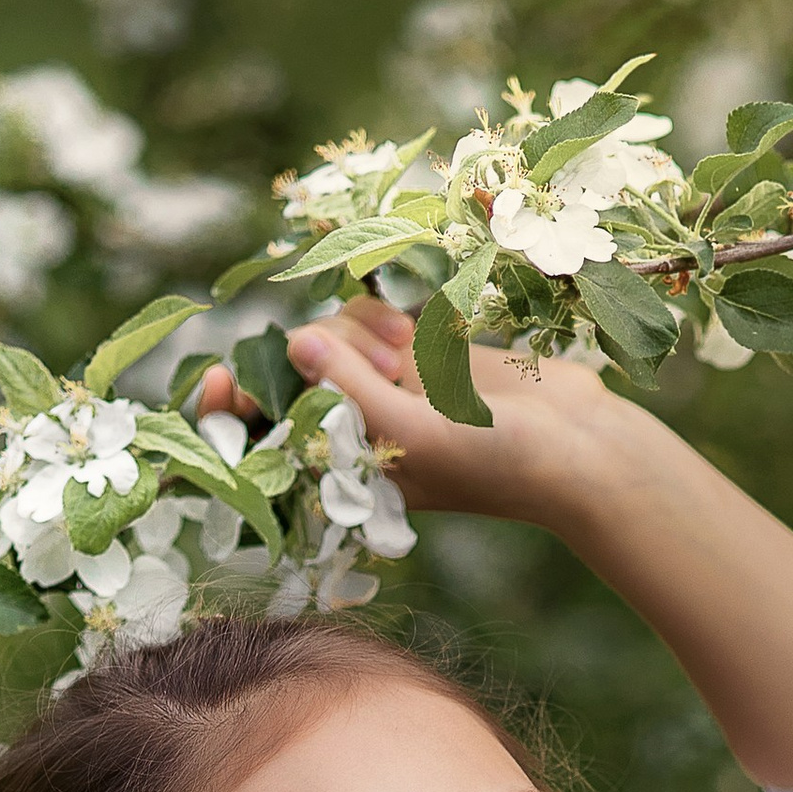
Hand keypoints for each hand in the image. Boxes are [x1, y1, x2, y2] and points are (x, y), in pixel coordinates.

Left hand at [197, 293, 655, 532]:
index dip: (222, 410)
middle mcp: (348, 432)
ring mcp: (377, 387)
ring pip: (326, 334)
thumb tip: (292, 338)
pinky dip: (381, 316)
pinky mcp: (410, 351)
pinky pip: (364, 315)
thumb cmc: (497, 466)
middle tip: (377, 368)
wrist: (578, 448)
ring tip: (408, 357)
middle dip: (317, 358)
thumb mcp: (414, 437)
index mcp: (335, 476)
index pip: (255, 441)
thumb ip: (350, 390)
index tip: (214, 378)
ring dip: (357, 334)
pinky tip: (418, 337)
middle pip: (285, 373)